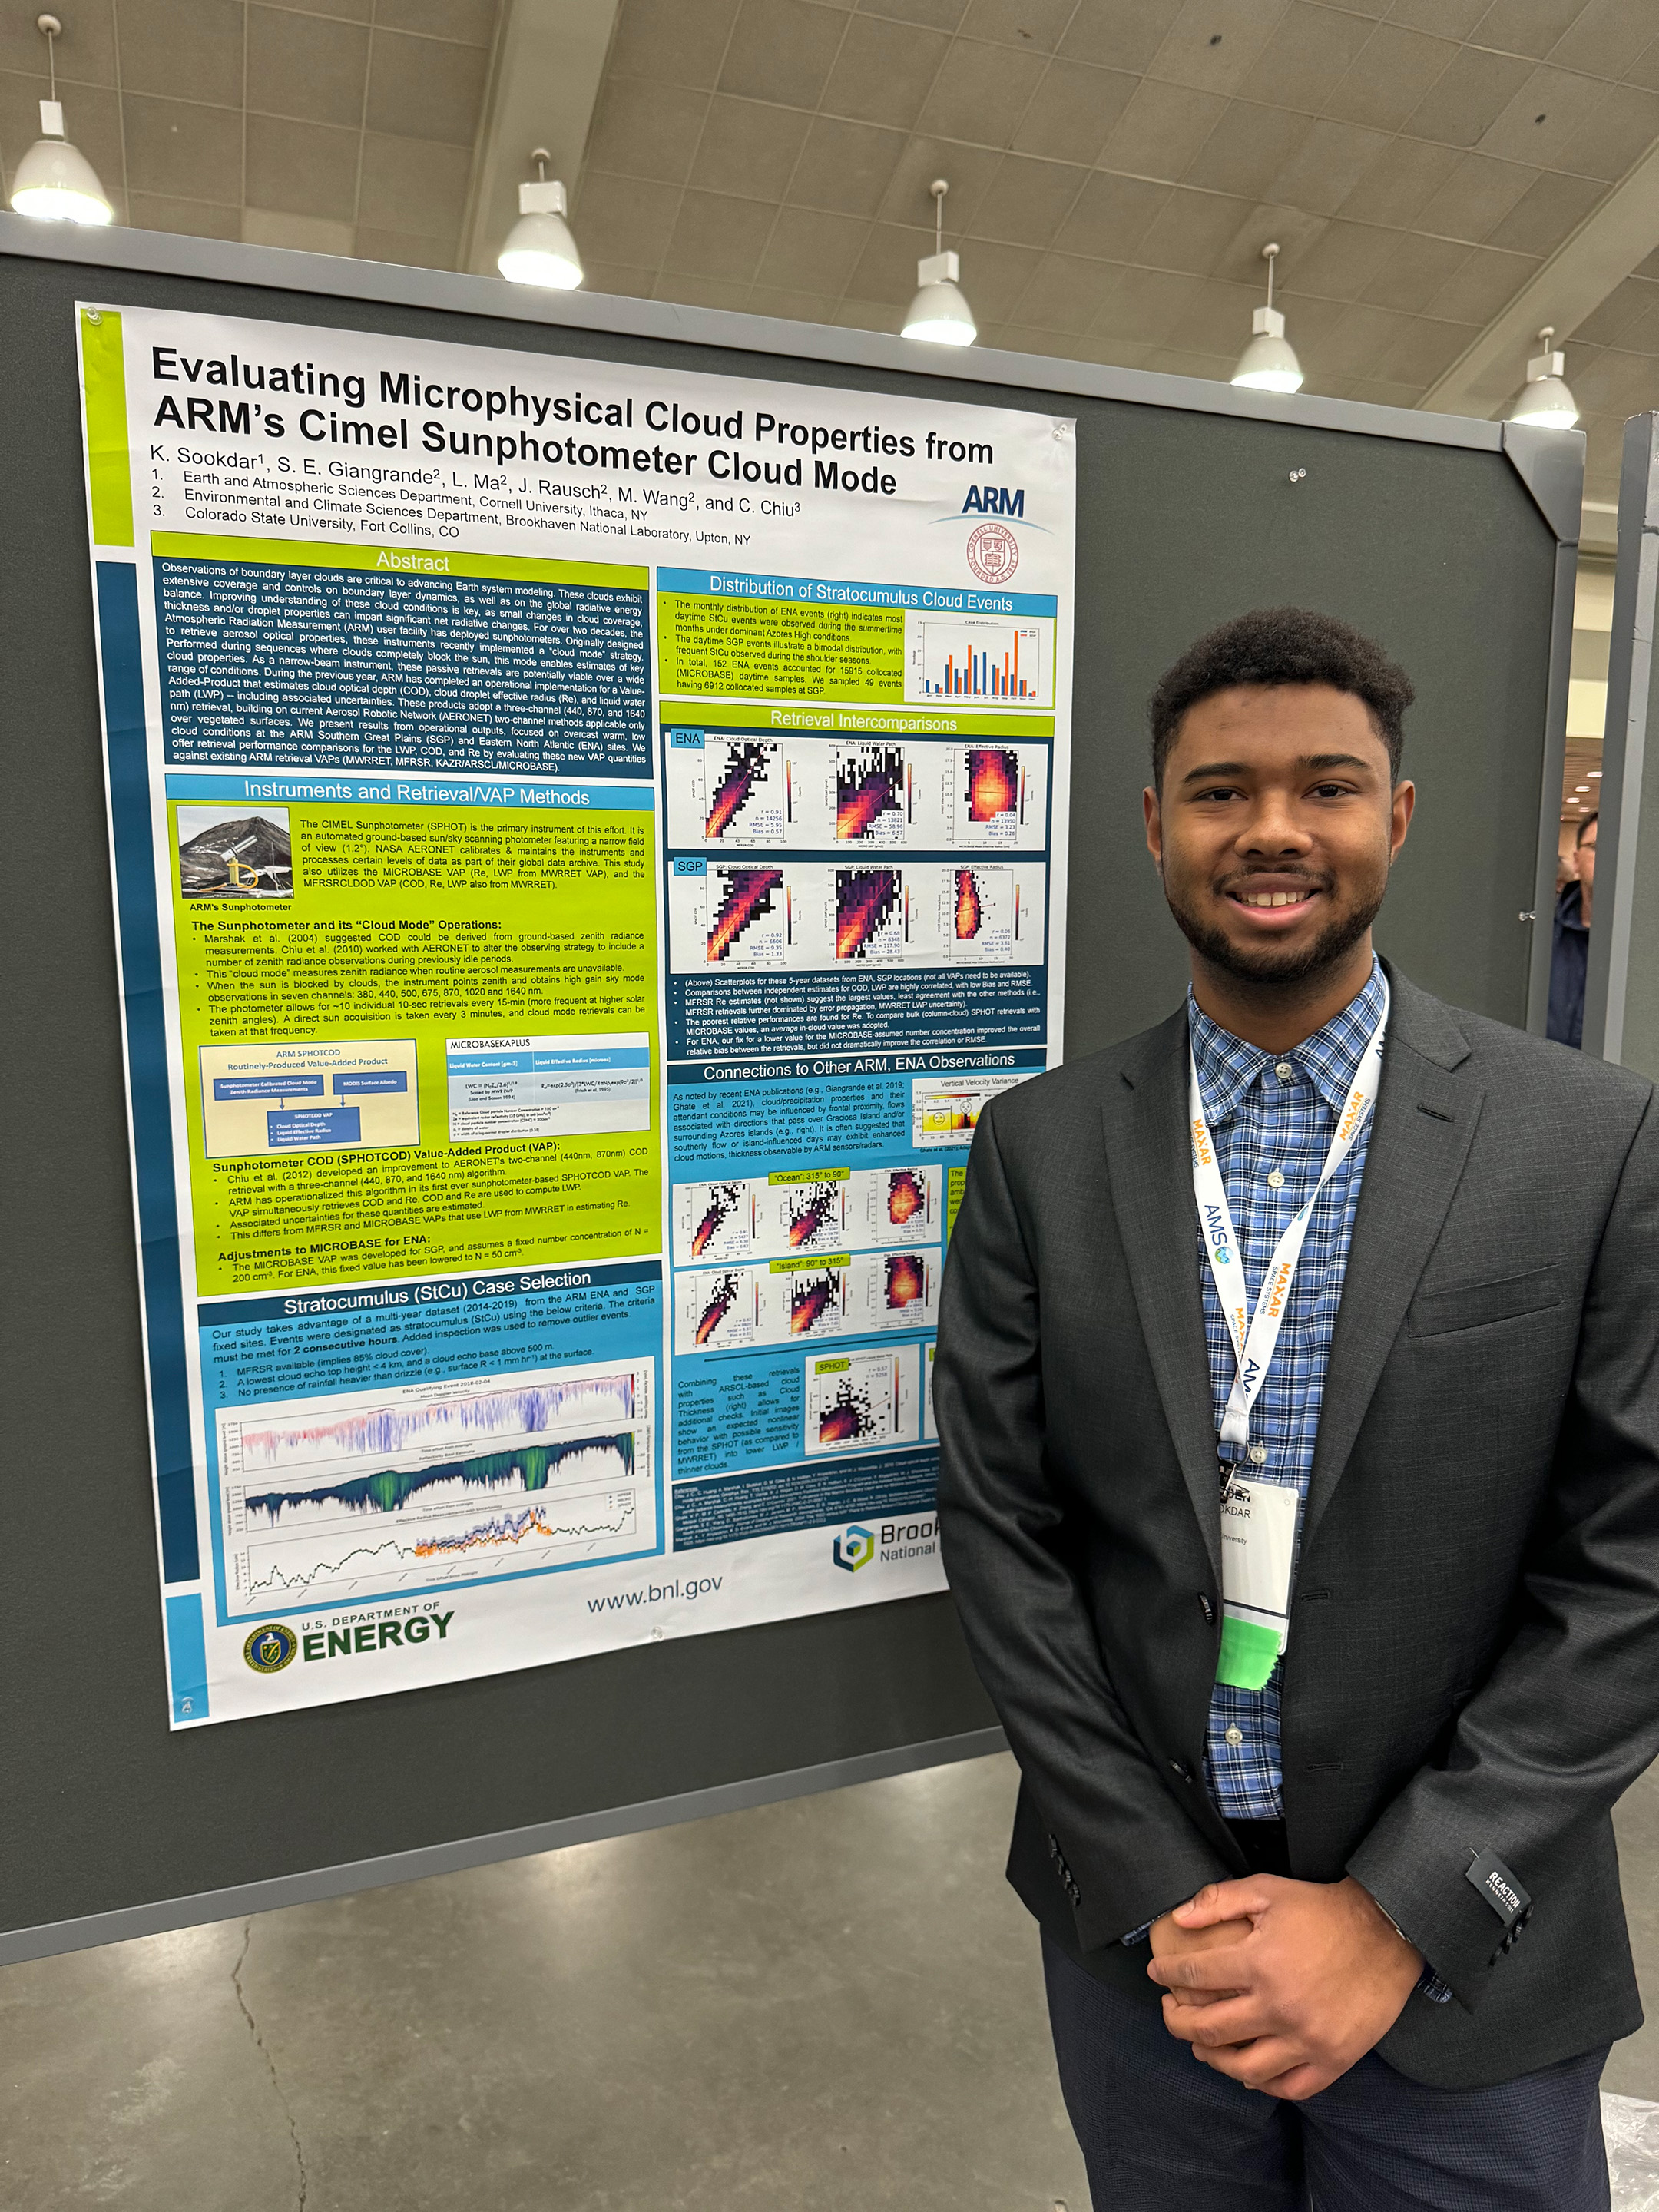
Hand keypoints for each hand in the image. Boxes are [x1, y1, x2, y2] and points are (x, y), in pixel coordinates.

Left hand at [1146, 1875, 1421, 2099]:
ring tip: (1200, 2045)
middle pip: (1210, 2029)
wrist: (1386, 1934)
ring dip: (1212, 2059)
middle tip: (1169, 2012)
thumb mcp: (1267, 1890)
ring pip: (1244, 2068)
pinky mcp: (1333, 2060)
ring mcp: (1307, 2039)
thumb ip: (1219, 1901)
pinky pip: (1289, 2088)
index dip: (1168, 1974)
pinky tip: (1248, 2072)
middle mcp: (1279, 2007)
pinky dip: (1263, 2085)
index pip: (1195, 1976)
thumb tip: (1178, 1919)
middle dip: (1177, 2022)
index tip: (1157, 1974)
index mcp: (1259, 1963)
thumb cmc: (1323, 1910)